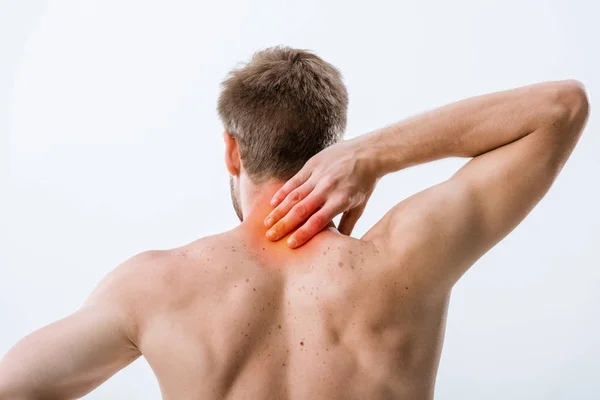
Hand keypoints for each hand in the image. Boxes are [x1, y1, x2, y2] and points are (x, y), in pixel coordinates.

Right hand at [264, 138, 378, 247]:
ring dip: (279, 210)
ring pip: (294, 196)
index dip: (303, 233)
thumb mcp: (359, 206)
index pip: (318, 221)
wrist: (369, 152)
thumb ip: (347, 225)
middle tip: (270, 237)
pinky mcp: (313, 164)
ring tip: (267, 223)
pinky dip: (282, 192)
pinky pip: (294, 180)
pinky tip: (272, 203)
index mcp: (341, 200)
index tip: (291, 245)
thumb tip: (339, 244)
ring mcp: (319, 175)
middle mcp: (328, 188)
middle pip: (302, 210)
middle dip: (284, 225)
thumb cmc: (365, 183)